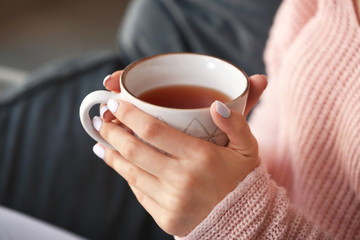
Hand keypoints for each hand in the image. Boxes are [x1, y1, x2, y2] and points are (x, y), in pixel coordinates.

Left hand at [93, 73, 266, 235]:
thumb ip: (236, 123)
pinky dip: (130, 177)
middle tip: (102, 122)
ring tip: (102, 144)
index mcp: (200, 157)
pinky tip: (124, 167)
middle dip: (112, 133)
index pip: (153, 129)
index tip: (115, 103)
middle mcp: (182, 180)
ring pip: (131, 174)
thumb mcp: (247, 148)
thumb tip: (216, 104)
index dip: (128, 114)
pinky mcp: (166, 218)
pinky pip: (140, 194)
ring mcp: (172, 202)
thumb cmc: (243, 180)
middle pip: (134, 150)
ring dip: (113, 156)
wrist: (244, 222)